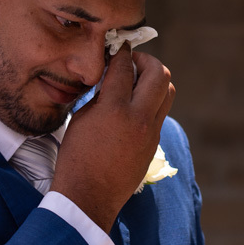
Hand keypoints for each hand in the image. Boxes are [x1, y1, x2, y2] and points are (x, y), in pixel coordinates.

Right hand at [51, 46, 174, 230]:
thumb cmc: (75, 158)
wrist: (88, 197)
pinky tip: (134, 105)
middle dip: (146, 60)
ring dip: (154, 80)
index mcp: (114, 109)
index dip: (121, 52)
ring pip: (168, 91)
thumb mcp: (82, 119)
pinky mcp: (154, 143)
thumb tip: (113, 79)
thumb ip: (101, 95)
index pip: (124, 67)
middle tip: (132, 62)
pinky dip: (151, 101)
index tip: (118, 47)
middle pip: (159, 73)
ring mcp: (150, 131)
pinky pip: (161, 112)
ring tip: (136, 82)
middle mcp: (139, 117)